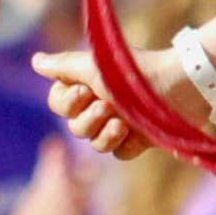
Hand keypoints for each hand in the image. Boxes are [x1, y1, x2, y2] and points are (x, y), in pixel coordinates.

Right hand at [35, 41, 202, 159]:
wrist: (179, 86)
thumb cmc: (135, 71)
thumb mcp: (93, 65)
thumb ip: (63, 66)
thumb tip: (36, 61)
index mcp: (88, 85)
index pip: (58, 103)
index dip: (67, 102)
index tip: (84, 90)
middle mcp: (101, 104)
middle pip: (75, 127)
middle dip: (88, 118)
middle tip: (107, 105)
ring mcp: (120, 123)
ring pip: (94, 143)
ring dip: (104, 134)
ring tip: (121, 122)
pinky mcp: (140, 138)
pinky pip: (119, 153)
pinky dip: (123, 144)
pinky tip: (133, 133)